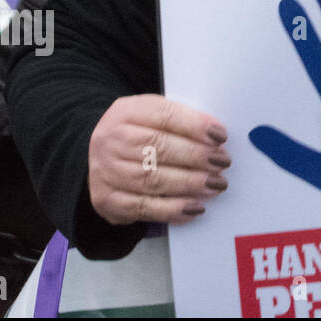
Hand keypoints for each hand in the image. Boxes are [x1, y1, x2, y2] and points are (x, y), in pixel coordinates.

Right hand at [88, 94, 229, 225]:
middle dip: (196, 156)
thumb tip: (216, 136)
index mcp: (127, 111)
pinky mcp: (106, 200)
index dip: (194, 126)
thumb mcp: (154, 115)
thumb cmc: (139, 133)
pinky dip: (171, 209)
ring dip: (189, 183)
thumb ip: (182, 121)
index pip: (164, 116)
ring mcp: (105, 171)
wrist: (98, 156)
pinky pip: (142, 207)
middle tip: (222, 162)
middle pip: (158, 148)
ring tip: (215, 184)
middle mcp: (110, 140)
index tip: (220, 136)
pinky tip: (194, 208)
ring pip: (151, 179)